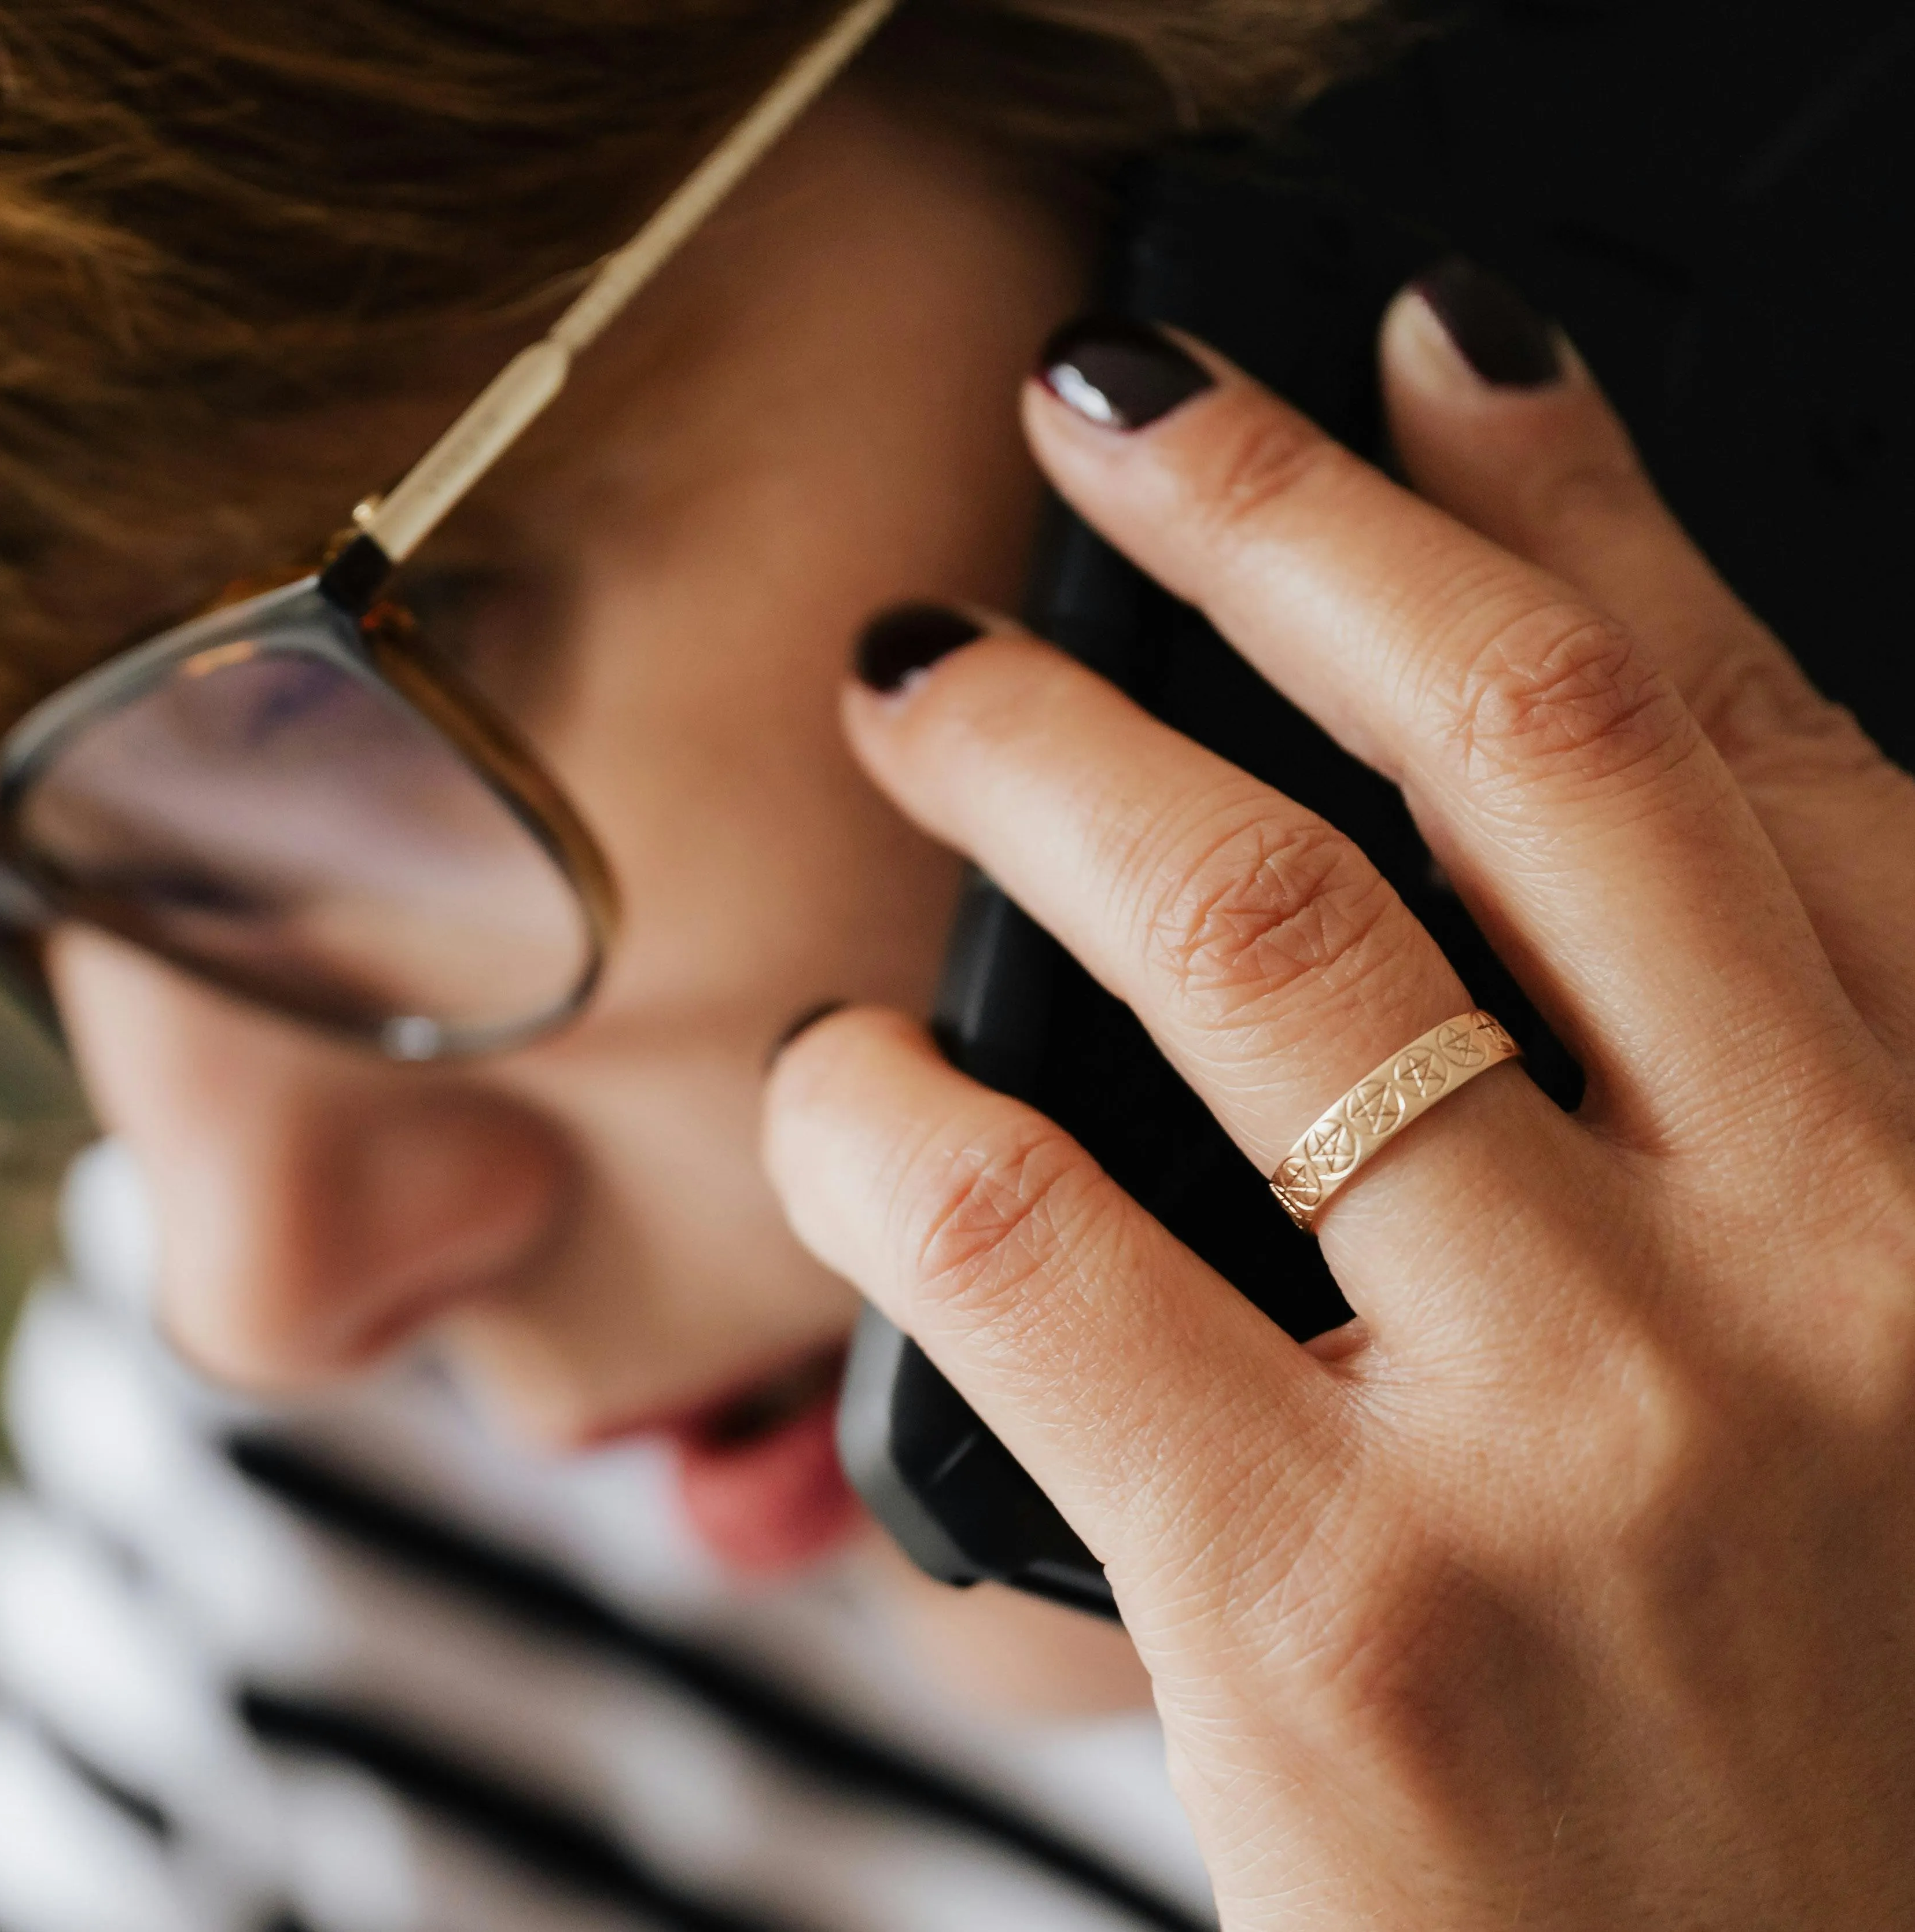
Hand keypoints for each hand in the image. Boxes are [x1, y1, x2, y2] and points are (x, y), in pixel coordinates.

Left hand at [765, 280, 1914, 1926]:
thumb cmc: (1823, 1754)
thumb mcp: (1879, 1406)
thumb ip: (1742, 1151)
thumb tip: (1515, 907)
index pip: (1739, 745)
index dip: (1566, 499)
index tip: (1415, 356)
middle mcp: (1812, 1266)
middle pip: (1502, 750)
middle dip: (1278, 524)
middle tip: (1102, 415)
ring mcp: (1575, 1431)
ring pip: (1244, 940)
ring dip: (1042, 754)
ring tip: (919, 682)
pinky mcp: (1331, 1612)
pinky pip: (1022, 1236)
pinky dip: (884, 1110)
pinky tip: (838, 1083)